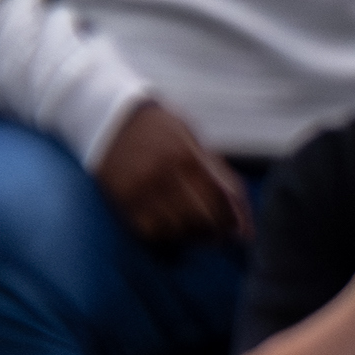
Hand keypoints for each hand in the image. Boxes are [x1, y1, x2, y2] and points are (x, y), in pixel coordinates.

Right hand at [94, 100, 252, 245]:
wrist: (112, 118)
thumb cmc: (161, 129)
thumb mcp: (194, 140)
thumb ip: (219, 173)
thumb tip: (242, 211)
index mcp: (187, 156)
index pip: (218, 200)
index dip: (232, 220)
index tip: (239, 230)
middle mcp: (163, 174)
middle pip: (199, 218)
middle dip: (216, 231)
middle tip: (220, 232)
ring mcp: (140, 189)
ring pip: (175, 230)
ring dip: (192, 235)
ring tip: (197, 229)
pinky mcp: (121, 200)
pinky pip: (149, 231)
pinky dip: (166, 235)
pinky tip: (172, 226)